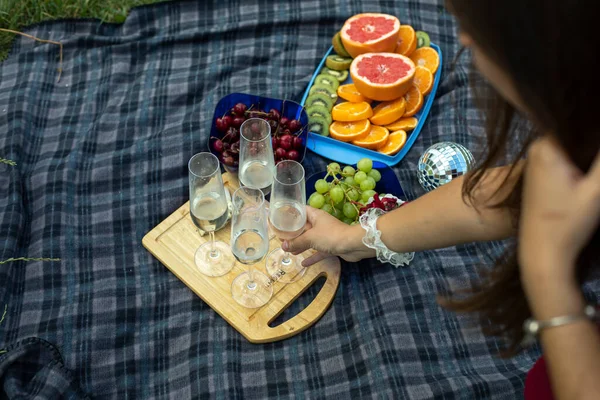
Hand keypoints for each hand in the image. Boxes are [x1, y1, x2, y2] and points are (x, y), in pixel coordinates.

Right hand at [283, 206, 374, 266]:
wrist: (353, 245)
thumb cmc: (330, 236)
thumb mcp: (310, 238)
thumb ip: (296, 242)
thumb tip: (283, 246)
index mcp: (315, 215)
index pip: (301, 211)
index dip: (291, 214)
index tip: (280, 219)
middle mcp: (320, 223)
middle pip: (304, 227)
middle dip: (294, 233)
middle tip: (282, 239)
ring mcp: (326, 235)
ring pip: (310, 239)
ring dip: (301, 245)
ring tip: (289, 251)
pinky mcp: (331, 246)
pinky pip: (319, 250)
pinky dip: (312, 256)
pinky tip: (304, 263)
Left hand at [519, 137, 599, 280]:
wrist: (542, 251)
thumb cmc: (567, 223)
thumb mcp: (596, 190)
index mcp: (547, 146)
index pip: (582, 124)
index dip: (596, 134)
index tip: (597, 172)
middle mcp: (537, 148)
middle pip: (579, 136)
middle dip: (594, 150)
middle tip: (594, 182)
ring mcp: (536, 160)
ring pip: (573, 148)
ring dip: (590, 159)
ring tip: (589, 185)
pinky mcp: (539, 173)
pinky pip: (565, 159)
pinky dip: (580, 166)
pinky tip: (587, 183)